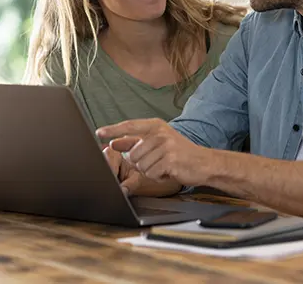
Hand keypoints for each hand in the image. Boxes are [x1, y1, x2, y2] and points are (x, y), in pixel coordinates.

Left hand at [96, 118, 212, 186]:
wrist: (204, 163)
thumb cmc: (180, 153)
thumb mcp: (158, 143)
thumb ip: (135, 142)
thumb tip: (113, 143)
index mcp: (156, 126)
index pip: (129, 126)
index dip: (112, 130)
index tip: (99, 133)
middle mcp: (160, 133)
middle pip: (133, 154)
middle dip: (141, 163)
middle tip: (157, 161)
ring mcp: (166, 146)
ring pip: (141, 165)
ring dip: (150, 171)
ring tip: (164, 166)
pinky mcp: (170, 160)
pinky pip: (151, 173)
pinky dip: (158, 176)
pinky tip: (169, 171)